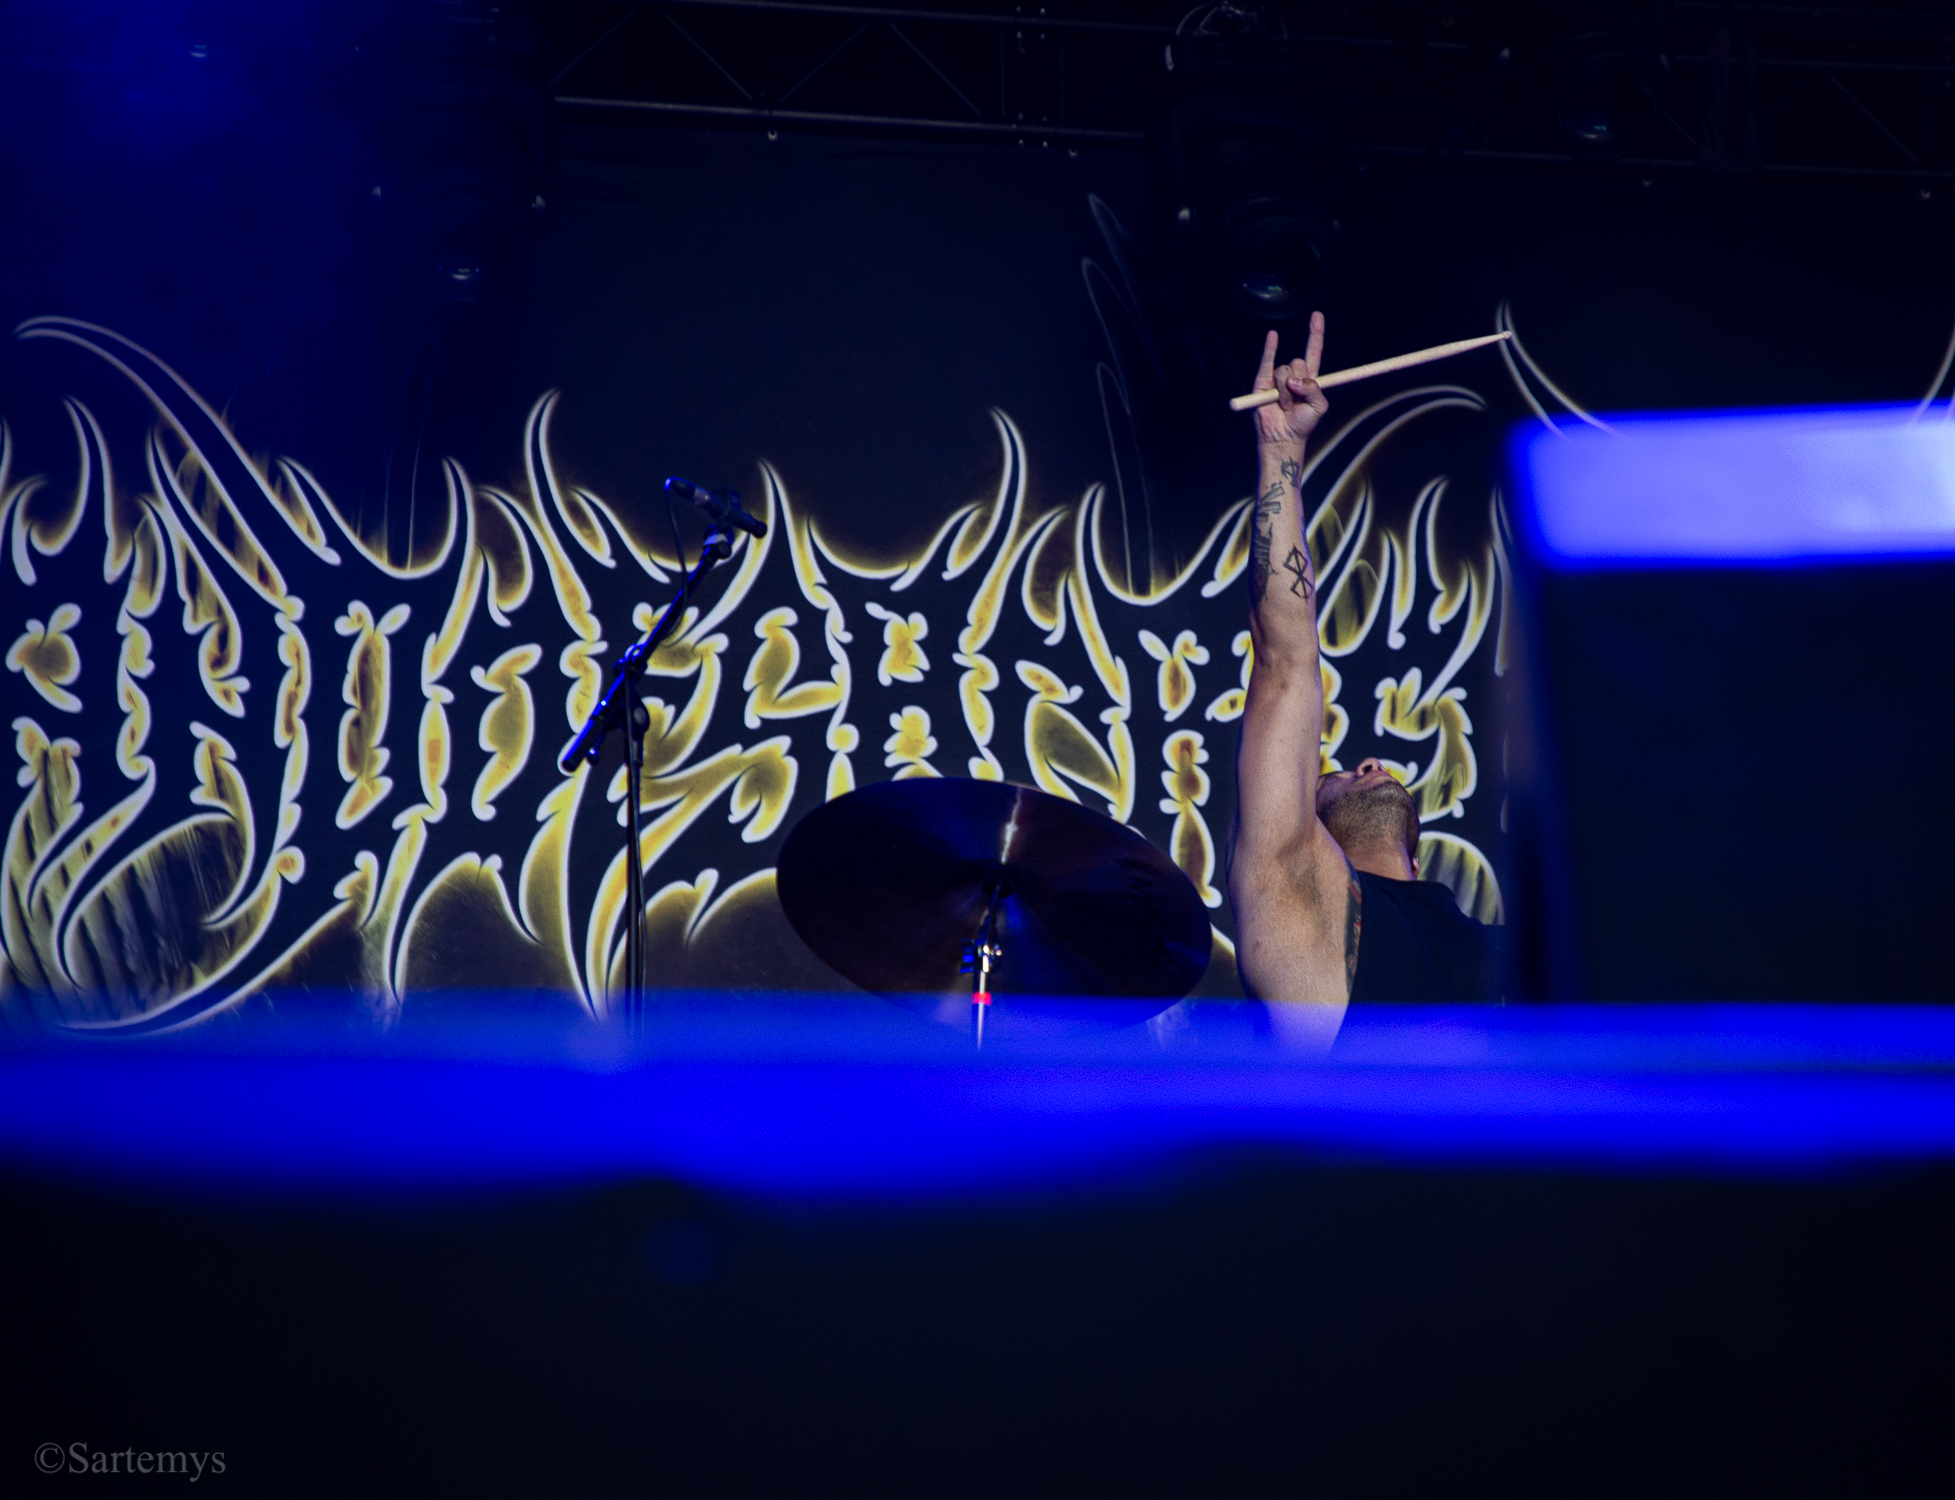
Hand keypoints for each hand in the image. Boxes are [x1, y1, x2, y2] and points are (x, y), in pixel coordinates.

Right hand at [1251, 313, 1327, 447]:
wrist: (1282, 437)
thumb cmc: (1302, 424)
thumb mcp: (1319, 406)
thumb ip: (1314, 388)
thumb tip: (1294, 380)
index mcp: (1309, 378)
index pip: (1313, 352)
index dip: (1315, 334)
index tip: (1317, 316)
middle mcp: (1293, 375)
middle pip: (1299, 362)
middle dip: (1299, 381)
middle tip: (1295, 401)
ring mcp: (1277, 378)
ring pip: (1284, 371)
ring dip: (1286, 391)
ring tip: (1283, 406)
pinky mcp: (1262, 382)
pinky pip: (1267, 361)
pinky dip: (1270, 348)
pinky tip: (1273, 336)